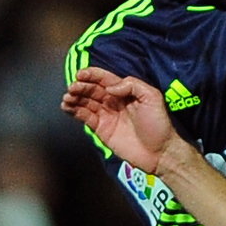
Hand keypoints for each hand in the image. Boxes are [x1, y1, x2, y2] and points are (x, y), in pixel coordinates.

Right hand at [61, 66, 177, 172]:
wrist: (159, 152)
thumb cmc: (159, 124)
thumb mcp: (152, 97)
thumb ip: (132, 85)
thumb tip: (110, 87)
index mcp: (126, 92)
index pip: (106, 79)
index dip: (92, 75)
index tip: (80, 74)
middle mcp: (115, 102)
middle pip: (93, 90)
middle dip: (81, 87)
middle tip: (72, 88)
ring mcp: (107, 115)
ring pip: (86, 102)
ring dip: (75, 98)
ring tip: (67, 97)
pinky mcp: (102, 129)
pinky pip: (85, 117)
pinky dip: (74, 111)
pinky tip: (66, 106)